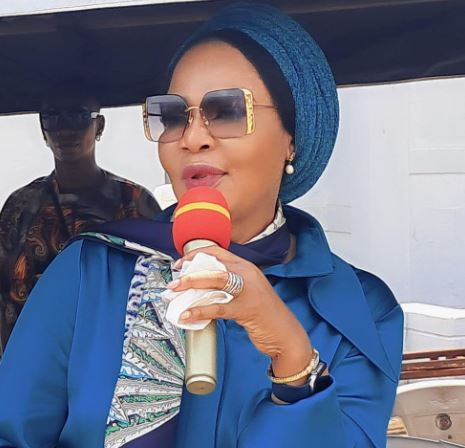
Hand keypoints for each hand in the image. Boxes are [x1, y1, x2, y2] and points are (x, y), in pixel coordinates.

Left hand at [167, 246, 313, 380]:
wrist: (286, 335)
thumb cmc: (265, 316)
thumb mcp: (247, 294)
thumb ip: (228, 288)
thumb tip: (198, 290)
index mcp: (247, 268)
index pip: (218, 253)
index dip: (196, 256)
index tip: (180, 264)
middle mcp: (248, 274)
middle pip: (214, 265)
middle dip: (189, 271)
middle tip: (173, 281)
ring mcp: (249, 290)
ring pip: (216, 280)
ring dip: (191, 285)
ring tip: (174, 293)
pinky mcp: (247, 309)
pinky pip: (218, 307)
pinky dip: (200, 311)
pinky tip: (187, 315)